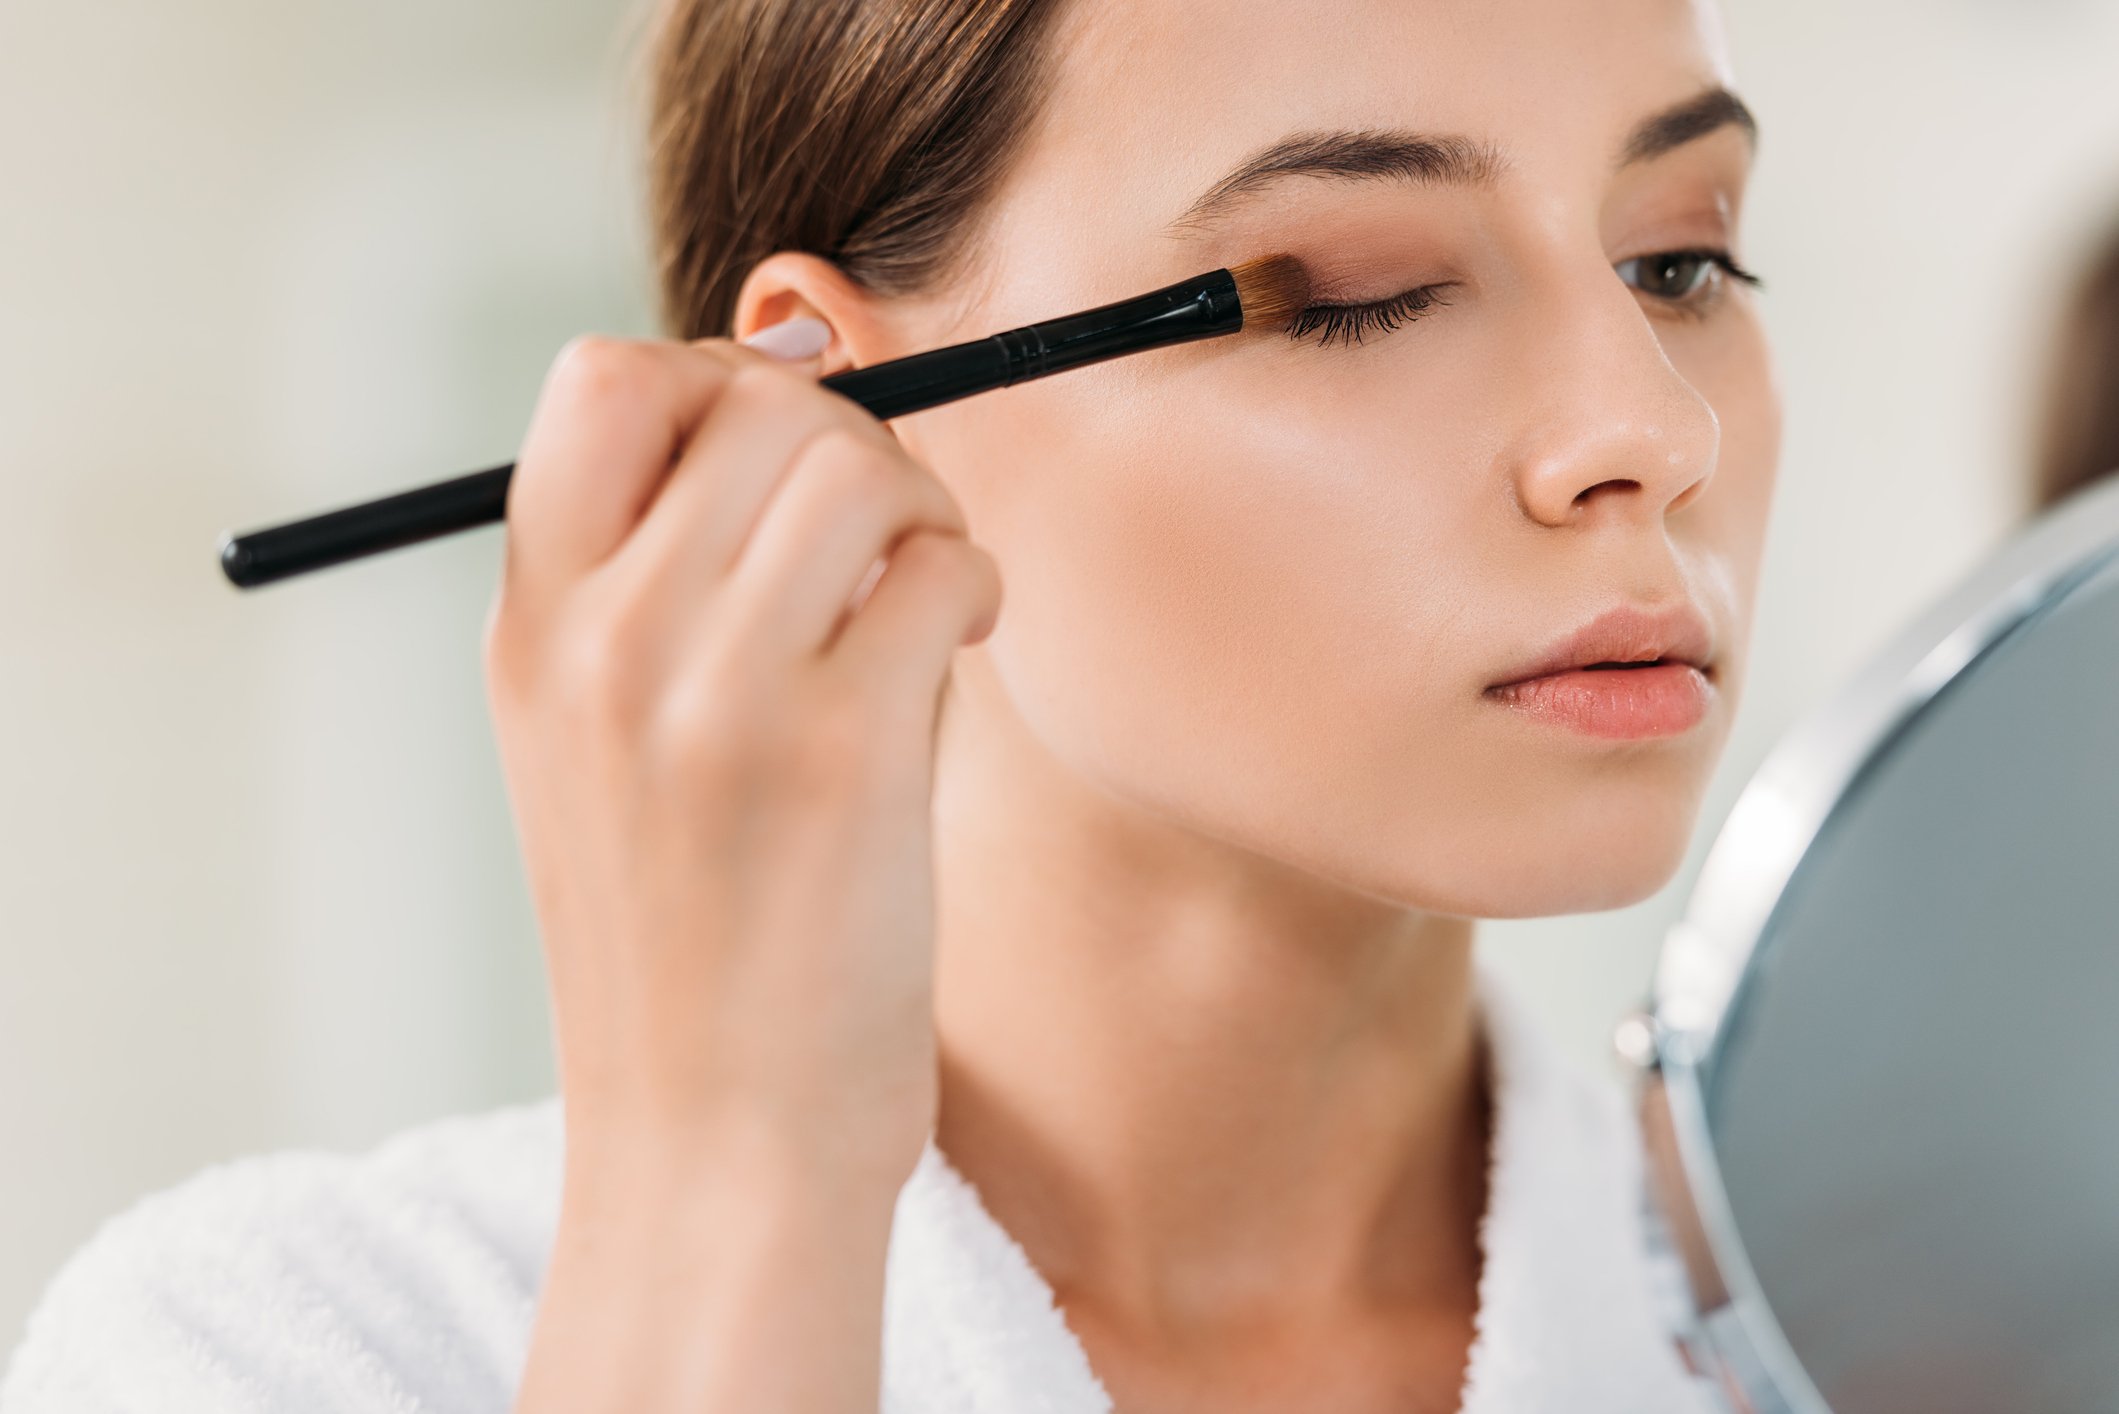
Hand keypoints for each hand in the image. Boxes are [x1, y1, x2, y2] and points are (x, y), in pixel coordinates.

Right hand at [482, 319, 999, 1193]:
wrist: (714, 1144)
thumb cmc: (689, 943)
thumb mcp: (604, 753)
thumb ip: (660, 588)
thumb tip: (797, 403)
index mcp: (532, 630)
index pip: (603, 380)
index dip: (716, 379)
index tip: (782, 455)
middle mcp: (605, 644)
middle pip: (757, 403)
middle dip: (851, 441)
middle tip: (883, 538)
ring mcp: (716, 697)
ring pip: (856, 467)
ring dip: (923, 511)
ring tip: (922, 599)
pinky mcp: (841, 757)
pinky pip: (941, 568)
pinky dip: (974, 587)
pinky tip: (958, 652)